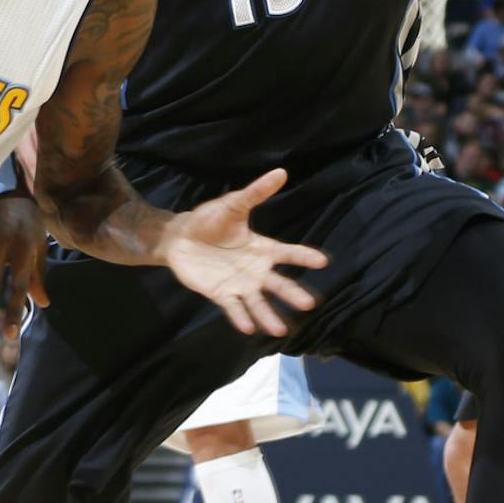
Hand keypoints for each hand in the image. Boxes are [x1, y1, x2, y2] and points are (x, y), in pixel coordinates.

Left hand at [158, 169, 328, 336]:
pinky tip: (248, 328)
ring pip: (258, 303)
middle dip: (293, 294)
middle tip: (310, 303)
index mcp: (262, 249)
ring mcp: (239, 284)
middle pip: (278, 284)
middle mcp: (255, 270)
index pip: (288, 254)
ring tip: (280, 330)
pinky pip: (233, 308)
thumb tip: (281, 172)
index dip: (304, 257)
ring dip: (269, 316)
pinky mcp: (221, 294)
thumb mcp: (233, 204)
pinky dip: (241, 318)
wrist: (180, 238)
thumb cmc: (210, 220)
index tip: (323, 261)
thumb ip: (256, 193)